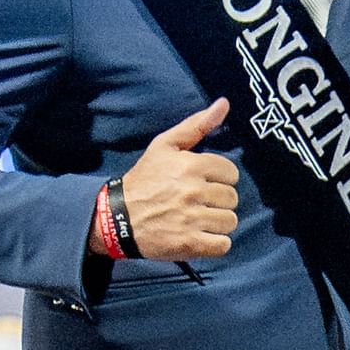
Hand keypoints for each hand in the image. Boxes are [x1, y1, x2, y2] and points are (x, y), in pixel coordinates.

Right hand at [118, 99, 243, 263]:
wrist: (117, 217)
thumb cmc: (144, 179)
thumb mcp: (165, 145)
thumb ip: (197, 125)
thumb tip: (223, 104)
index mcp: (191, 165)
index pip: (231, 173)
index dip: (220, 179)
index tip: (204, 183)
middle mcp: (193, 191)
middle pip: (232, 198)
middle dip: (218, 201)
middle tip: (198, 202)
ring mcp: (192, 219)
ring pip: (230, 222)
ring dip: (217, 223)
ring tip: (199, 219)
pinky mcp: (189, 244)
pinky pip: (223, 245)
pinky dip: (215, 243)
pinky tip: (201, 236)